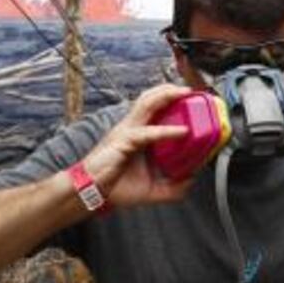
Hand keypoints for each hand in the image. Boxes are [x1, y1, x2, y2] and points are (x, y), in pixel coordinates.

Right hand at [81, 84, 193, 206]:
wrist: (91, 193)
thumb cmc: (115, 187)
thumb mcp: (151, 190)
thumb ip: (173, 187)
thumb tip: (192, 180)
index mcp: (137, 134)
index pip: (154, 109)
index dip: (171, 100)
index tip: (192, 100)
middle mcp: (131, 127)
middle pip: (150, 98)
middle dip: (169, 89)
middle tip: (190, 89)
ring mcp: (126, 132)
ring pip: (146, 104)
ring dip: (166, 95)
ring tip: (184, 94)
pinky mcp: (123, 141)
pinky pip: (148, 133)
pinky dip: (166, 130)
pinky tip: (182, 131)